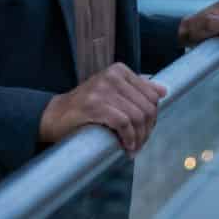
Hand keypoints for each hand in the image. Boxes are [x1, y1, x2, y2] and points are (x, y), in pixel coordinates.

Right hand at [38, 62, 167, 154]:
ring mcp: (102, 89)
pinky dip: (128, 139)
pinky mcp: (94, 105)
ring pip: (137, 116)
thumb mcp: (112, 92)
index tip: (146, 130)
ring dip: (139, 138)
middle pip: (146, 107)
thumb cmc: (86, 106)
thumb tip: (163, 91)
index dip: (153, 116)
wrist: (55, 115)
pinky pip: (123, 124)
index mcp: (119, 70)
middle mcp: (112, 76)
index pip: (152, 95)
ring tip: (133, 148)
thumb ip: (136, 89)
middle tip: (140, 144)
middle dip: (147, 130)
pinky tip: (126, 147)